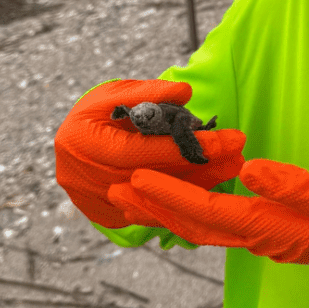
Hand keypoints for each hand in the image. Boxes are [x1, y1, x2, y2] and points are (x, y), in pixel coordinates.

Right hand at [54, 79, 245, 229]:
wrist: (70, 144)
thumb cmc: (95, 113)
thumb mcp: (115, 92)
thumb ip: (150, 92)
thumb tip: (185, 91)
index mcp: (81, 142)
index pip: (141, 151)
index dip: (184, 147)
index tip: (225, 140)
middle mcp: (83, 178)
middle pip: (152, 179)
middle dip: (201, 167)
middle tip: (238, 154)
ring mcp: (94, 202)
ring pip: (155, 199)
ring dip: (198, 184)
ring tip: (234, 166)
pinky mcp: (107, 216)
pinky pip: (152, 210)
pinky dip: (181, 196)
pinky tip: (213, 181)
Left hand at [108, 158, 308, 283]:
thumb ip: (299, 187)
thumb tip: (251, 171)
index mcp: (279, 228)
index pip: (213, 212)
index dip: (173, 196)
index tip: (138, 177)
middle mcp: (268, 238)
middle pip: (200, 227)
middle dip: (158, 208)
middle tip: (119, 188)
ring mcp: (274, 239)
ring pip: (211, 229)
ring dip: (173, 211)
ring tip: (143, 194)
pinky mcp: (282, 233)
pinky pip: (228, 226)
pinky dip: (199, 213)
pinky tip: (192, 201)